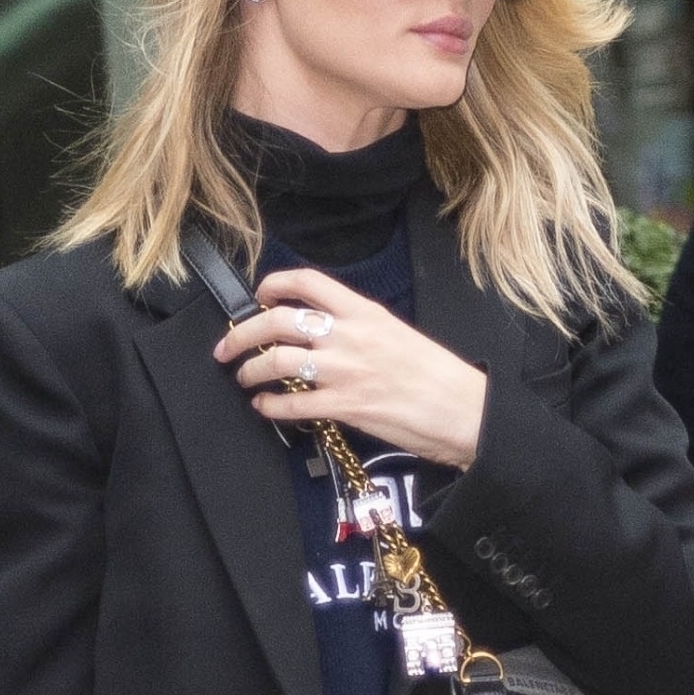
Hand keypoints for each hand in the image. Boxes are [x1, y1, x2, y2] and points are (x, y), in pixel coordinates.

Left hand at [213, 267, 488, 468]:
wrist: (465, 410)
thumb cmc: (436, 377)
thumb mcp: (397, 334)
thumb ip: (358, 328)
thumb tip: (323, 332)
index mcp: (365, 312)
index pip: (308, 283)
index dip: (274, 285)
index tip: (258, 297)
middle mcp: (350, 336)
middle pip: (278, 322)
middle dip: (242, 333)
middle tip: (228, 347)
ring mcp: (346, 372)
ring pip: (278, 362)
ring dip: (251, 371)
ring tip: (245, 378)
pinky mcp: (347, 407)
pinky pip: (293, 405)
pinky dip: (270, 406)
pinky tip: (265, 407)